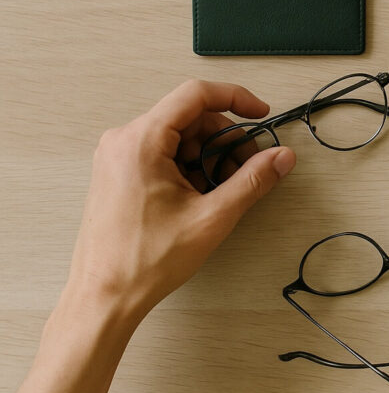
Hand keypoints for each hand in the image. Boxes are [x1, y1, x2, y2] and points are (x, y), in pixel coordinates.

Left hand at [18, 80, 294, 392]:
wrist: (103, 298)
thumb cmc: (144, 261)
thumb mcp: (211, 217)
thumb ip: (253, 181)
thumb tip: (282, 157)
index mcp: (141, 141)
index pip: (196, 95)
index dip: (236, 98)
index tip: (262, 115)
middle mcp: (124, 141)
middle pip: (191, 117)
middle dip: (226, 139)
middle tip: (250, 167)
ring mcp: (118, 157)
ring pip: (179, 136)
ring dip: (210, 155)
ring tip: (225, 189)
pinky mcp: (119, 173)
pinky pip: (163, 153)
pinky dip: (190, 166)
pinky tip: (202, 196)